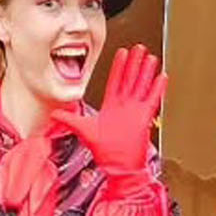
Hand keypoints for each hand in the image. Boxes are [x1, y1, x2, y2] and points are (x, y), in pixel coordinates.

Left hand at [53, 45, 166, 176]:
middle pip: (130, 79)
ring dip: (146, 72)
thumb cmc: (105, 152)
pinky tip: (162, 77)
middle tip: (139, 48)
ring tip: (151, 57)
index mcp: (111, 107)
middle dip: (134, 63)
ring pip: (142, 86)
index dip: (118, 67)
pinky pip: (152, 100)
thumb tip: (53, 112)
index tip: (122, 53)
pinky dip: (157, 89)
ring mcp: (135, 111)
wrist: (119, 167)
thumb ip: (70, 119)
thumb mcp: (84, 131)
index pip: (115, 81)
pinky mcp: (145, 118)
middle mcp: (124, 106)